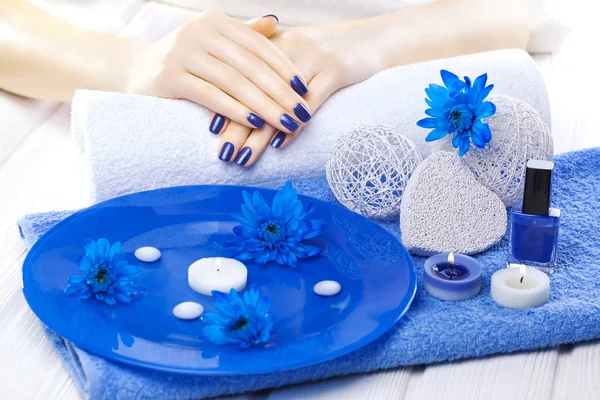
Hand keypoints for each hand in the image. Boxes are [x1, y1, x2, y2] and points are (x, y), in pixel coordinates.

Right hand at [125, 10, 310, 133]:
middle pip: (251, 65)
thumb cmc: (184, 60)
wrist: (135, 71)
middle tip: (302, 113)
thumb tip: (275, 23)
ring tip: (285, 122)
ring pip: (234, 81)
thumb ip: (243, 34)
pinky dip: (235, 109)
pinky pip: (211, 95)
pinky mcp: (170, 76)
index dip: (284, 67)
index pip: (259, 45)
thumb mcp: (213, 43)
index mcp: (216, 22)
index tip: (304, 90)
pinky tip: (254, 123)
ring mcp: (184, 52)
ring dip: (264, 105)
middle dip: (280, 92)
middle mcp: (200, 31)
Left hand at [211, 23, 384, 165]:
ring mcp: (313, 57)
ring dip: (260, 134)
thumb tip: (235, 104)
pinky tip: (280, 144)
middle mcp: (288, 45)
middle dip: (237, 127)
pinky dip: (294, 125)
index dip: (225, 103)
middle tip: (223, 154)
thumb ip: (264, 71)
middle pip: (255, 91)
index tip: (211, 132)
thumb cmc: (322, 55)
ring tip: (244, 158)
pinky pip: (311, 102)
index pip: (241, 76)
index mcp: (272, 42)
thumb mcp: (291, 55)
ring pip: (279, 102)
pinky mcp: (335, 69)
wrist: (368, 40)